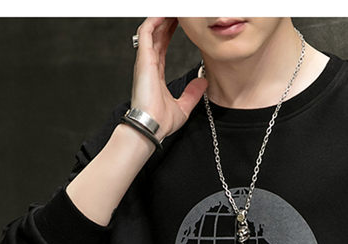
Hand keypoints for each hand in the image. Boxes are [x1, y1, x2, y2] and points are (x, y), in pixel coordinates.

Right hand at [131, 17, 208, 140]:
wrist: (151, 127)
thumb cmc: (161, 121)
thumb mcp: (184, 106)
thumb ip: (193, 93)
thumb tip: (204, 83)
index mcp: (156, 73)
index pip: (162, 45)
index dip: (170, 31)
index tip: (180, 23)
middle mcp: (148, 64)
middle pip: (157, 33)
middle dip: (167, 19)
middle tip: (179, 13)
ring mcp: (144, 61)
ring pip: (151, 29)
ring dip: (161, 17)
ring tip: (173, 10)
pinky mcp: (143, 59)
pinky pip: (146, 32)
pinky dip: (155, 20)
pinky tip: (165, 14)